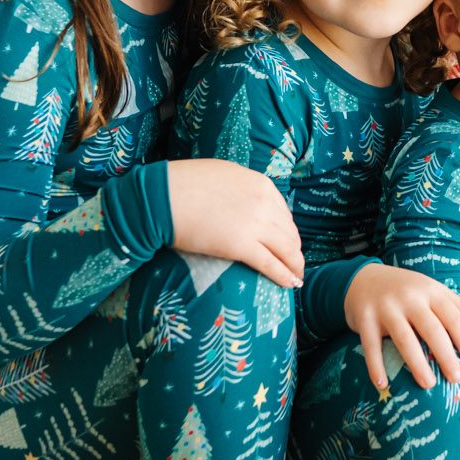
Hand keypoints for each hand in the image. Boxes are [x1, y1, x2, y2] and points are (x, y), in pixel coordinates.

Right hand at [163, 160, 303, 287]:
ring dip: (294, 265)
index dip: (287, 231)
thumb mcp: (223, 176)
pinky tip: (290, 284)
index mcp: (261, 185)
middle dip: (294, 250)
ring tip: (295, 277)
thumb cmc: (183, 184)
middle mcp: (265, 203)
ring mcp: (255, 225)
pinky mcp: (242, 246)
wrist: (164, 197)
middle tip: (294, 263)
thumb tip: (245, 200)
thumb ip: (242, 189)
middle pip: (289, 232)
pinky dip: (285, 276)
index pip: (284, 213)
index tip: (287, 242)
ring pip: (286, 249)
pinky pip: (272, 264)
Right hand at [345, 264, 459, 392]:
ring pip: (405, 339)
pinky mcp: (364, 319)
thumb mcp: (430, 289)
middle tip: (457, 378)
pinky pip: (371, 347)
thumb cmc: (404, 290)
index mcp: (430, 290)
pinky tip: (383, 385)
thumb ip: (454, 305)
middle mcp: (409, 298)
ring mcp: (386, 308)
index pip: (453, 317)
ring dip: (418, 364)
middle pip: (432, 329)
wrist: (362, 278)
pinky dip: (376, 367)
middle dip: (446, 356)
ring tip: (429, 385)